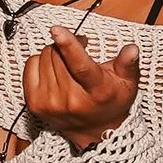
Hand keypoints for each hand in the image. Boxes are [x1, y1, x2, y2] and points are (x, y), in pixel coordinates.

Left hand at [23, 28, 139, 151]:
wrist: (94, 131)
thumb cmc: (111, 101)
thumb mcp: (127, 83)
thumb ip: (128, 64)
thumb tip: (132, 49)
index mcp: (97, 93)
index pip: (80, 67)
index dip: (69, 46)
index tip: (57, 30)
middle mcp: (72, 100)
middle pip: (59, 55)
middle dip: (68, 44)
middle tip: (80, 48)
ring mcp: (50, 103)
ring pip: (45, 56)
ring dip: (56, 53)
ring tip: (68, 63)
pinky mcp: (34, 103)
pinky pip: (31, 65)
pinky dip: (41, 62)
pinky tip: (54, 71)